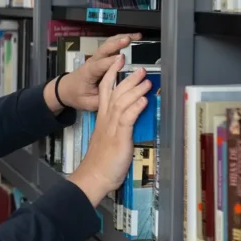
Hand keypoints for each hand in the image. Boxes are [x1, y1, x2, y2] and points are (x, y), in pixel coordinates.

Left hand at [56, 33, 141, 110]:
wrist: (65, 89)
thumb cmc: (77, 95)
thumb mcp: (88, 103)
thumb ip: (103, 99)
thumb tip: (119, 95)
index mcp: (88, 73)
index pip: (99, 66)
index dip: (110, 62)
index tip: (122, 58)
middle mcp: (92, 62)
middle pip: (104, 50)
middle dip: (117, 44)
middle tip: (130, 40)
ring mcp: (96, 58)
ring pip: (107, 45)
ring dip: (121, 39)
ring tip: (136, 36)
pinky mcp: (100, 58)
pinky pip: (110, 46)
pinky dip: (120, 40)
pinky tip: (131, 38)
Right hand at [69, 56, 151, 206]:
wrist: (94, 177)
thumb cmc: (101, 162)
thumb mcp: (108, 139)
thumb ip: (116, 127)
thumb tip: (126, 120)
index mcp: (102, 119)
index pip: (105, 91)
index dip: (111, 76)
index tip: (117, 63)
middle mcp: (106, 120)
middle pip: (115, 93)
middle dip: (127, 79)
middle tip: (140, 69)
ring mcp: (112, 128)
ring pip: (122, 102)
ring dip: (135, 90)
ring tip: (146, 81)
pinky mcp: (119, 138)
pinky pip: (127, 119)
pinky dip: (136, 108)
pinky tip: (144, 101)